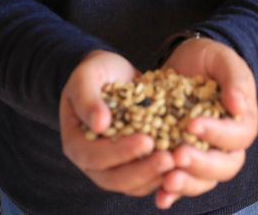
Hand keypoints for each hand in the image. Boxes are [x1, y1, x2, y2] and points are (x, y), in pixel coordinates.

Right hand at [60, 50, 174, 198]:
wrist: (112, 74)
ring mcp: (113, 166)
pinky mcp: (133, 164)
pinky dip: (163, 173)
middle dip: (143, 170)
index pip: (94, 156)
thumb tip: (99, 125)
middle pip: (114, 178)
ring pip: (133, 184)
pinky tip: (182, 161)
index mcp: (75, 143)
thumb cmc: (96, 73)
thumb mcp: (86, 77)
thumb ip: (88, 98)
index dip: (119, 152)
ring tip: (179, 161)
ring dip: (156, 176)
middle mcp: (92, 162)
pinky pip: (147, 178)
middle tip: (169, 158)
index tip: (146, 140)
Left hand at [155, 37, 257, 209]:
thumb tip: (239, 106)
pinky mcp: (184, 161)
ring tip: (167, 180)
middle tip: (178, 155)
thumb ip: (235, 79)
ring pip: (204, 181)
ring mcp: (205, 156)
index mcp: (242, 121)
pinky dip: (172, 194)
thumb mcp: (223, 59)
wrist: (185, 62)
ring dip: (187, 184)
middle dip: (201, 165)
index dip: (217, 134)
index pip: (238, 136)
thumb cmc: (209, 59)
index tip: (191, 123)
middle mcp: (227, 145)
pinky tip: (160, 197)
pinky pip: (183, 183)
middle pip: (224, 166)